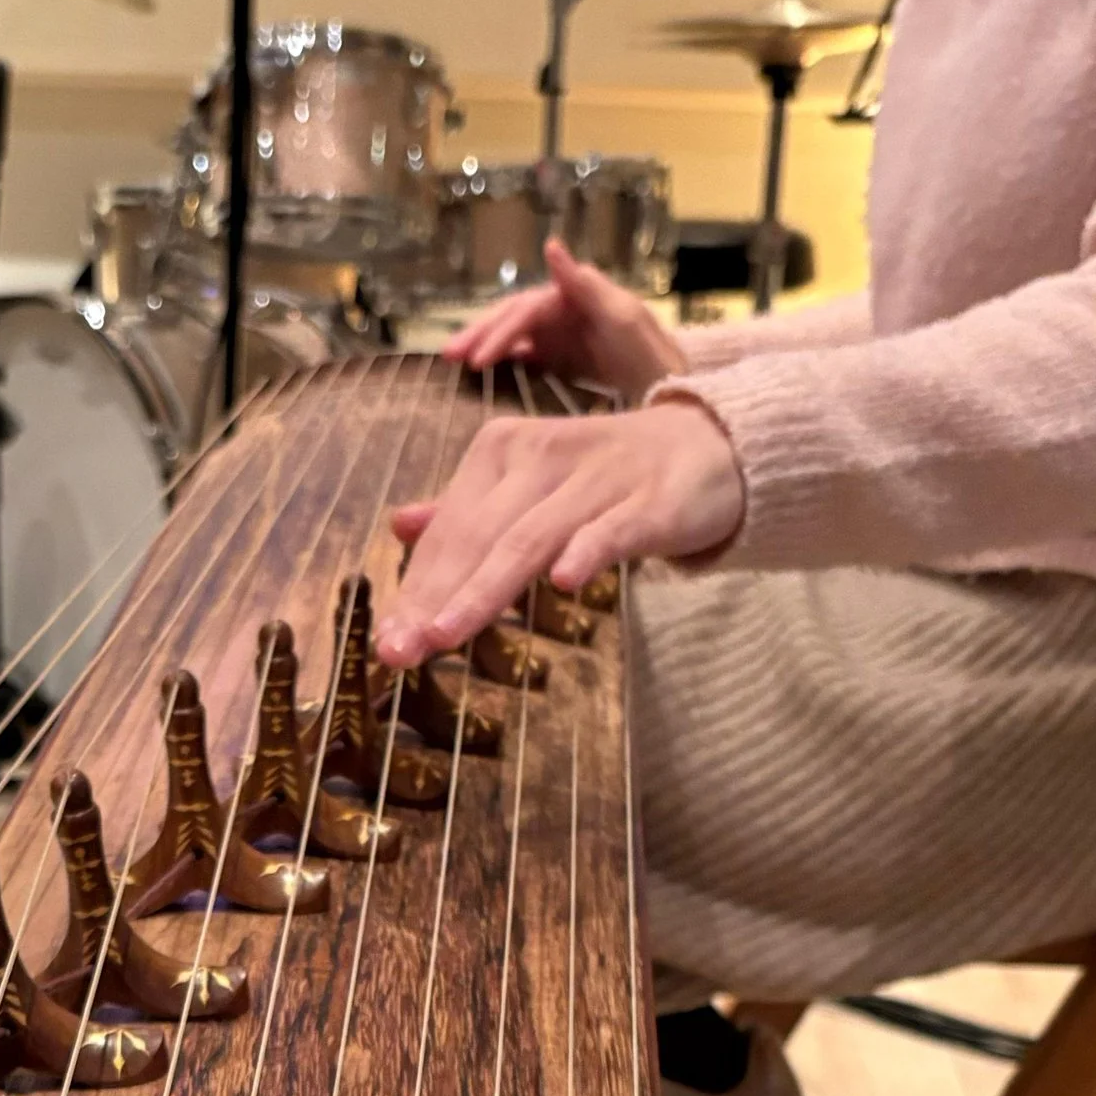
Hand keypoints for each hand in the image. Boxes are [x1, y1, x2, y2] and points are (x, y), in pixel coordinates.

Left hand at [376, 402, 743, 665]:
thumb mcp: (529, 482)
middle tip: (399, 651)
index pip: (451, 529)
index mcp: (502, 452)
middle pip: (479, 536)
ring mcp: (597, 479)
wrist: (708, 444)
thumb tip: (401, 525)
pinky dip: (588, 551)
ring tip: (444, 636)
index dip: (416, 586)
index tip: (387, 641)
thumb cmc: (607, 476)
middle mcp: (541, 457)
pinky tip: (563, 584)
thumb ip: (469, 507)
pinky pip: (613, 528)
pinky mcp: (651, 502)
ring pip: (530, 537)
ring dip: (484, 588)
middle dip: (434, 597)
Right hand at [442, 239, 682, 403]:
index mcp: (577, 295)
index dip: (501, 330)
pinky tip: (484, 368)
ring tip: (454, 360)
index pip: (528, 309)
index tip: (478, 359)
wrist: (674, 394)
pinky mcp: (565, 356)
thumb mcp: (622, 318)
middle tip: (449, 356)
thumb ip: (585, 284)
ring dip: (485, 344)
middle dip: (481, 334)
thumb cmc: (652, 356)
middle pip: (515, 316)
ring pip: (515, 333)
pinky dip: (504, 357)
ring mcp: (565, 332)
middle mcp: (566, 308)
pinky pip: (527, 352)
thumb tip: (551, 246)